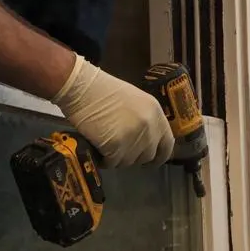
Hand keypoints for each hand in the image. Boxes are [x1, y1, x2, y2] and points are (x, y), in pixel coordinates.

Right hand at [53, 55, 174, 167]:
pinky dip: (104, 159)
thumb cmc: (104, 91)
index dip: (159, 155)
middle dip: (133, 156)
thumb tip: (147, 142)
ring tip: (106, 143)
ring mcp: (133, 137)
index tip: (151, 161)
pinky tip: (98, 148)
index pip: (167, 144)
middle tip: (119, 148)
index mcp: (156, 113)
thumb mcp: (135, 102)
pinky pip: (112, 162)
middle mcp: (149, 126)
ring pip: (129, 161)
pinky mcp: (115, 146)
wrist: (82, 88)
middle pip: (147, 155)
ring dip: (117, 157)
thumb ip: (146, 121)